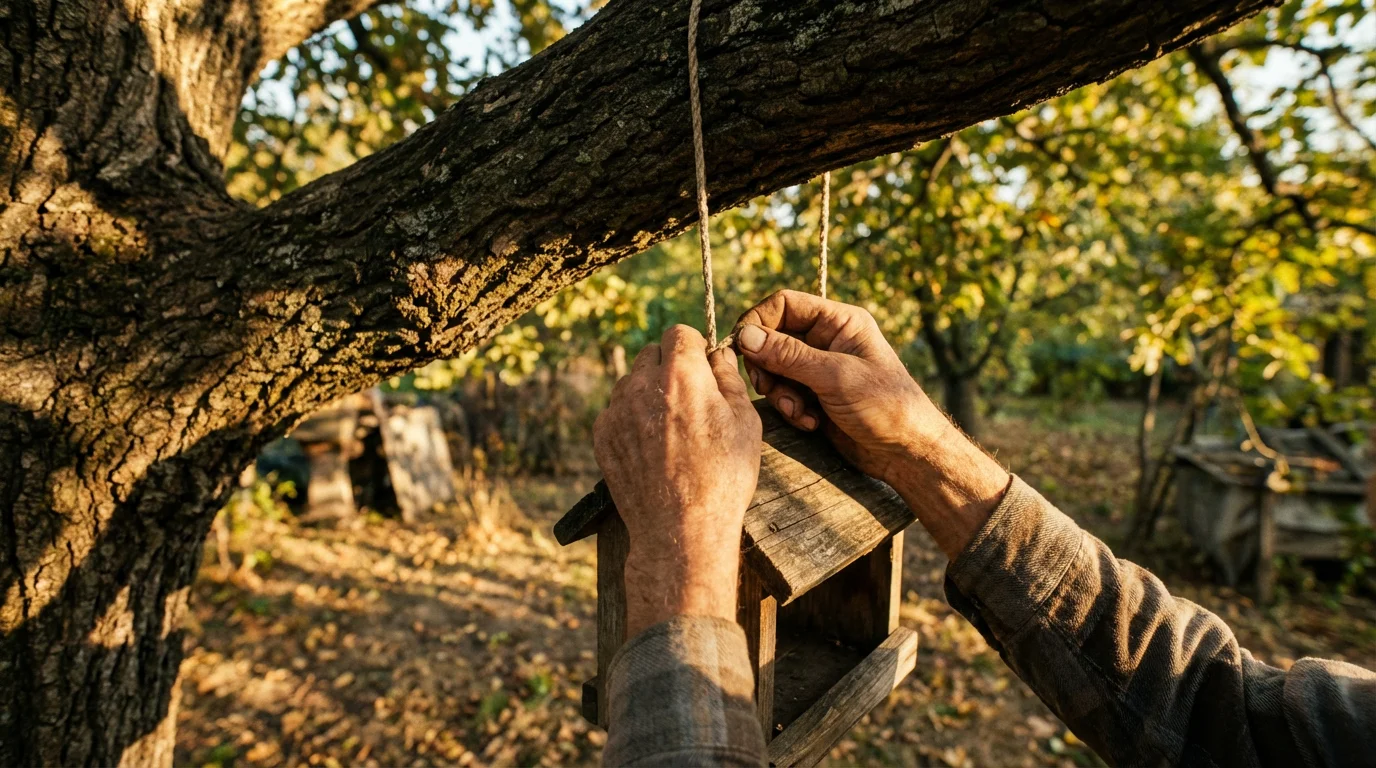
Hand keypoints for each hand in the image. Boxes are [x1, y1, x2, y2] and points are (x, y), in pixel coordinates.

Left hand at [593, 325, 761, 636]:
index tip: (703, 368)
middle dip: (670, 367)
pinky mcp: (602, 436)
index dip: (694, 348)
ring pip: (632, 382)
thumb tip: (719, 355)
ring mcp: (617, 411)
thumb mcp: (745, 424)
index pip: (679, 333)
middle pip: (652, 354)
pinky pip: (616, 411)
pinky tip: (653, 447)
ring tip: (671, 429)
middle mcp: (642, 385)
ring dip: (649, 393)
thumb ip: (730, 379)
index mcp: (681, 374)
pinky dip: (632, 419)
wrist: (681, 530)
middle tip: (689, 399)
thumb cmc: (723, 477)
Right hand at [734, 290, 1009, 558]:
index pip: (784, 304)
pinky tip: (810, 423)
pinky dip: (790, 408)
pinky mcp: (815, 394)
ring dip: (780, 393)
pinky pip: (786, 393)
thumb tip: (745, 336)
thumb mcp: (835, 377)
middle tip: (767, 388)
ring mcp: (820, 368)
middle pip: (773, 337)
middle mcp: (827, 339)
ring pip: (775, 368)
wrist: (907, 451)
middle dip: (767, 366)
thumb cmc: (885, 406)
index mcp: (839, 321)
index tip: (742, 348)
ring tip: (799, 412)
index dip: (759, 322)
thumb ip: (788, 355)